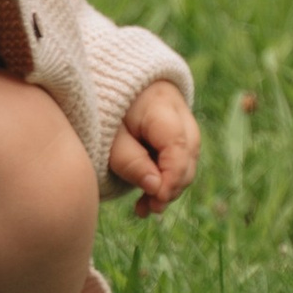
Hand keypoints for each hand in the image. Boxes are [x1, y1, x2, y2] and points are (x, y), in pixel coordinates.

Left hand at [106, 78, 197, 217]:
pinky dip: (167, 177)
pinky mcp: (178, 132)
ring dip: (170, 186)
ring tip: (146, 208)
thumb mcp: (110, 137)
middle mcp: (180, 111)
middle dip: (172, 186)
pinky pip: (180, 157)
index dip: (171, 177)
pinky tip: (150, 198)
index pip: (177, 146)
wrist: (106, 83)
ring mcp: (183, 120)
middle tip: (150, 208)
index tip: (156, 199)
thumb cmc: (104, 110)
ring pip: (187, 160)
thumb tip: (156, 189)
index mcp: (161, 105)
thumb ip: (131, 162)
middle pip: (188, 155)